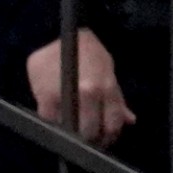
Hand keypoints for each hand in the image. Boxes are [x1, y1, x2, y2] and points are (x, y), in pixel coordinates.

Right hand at [26, 28, 136, 149]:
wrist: (62, 32)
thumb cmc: (89, 53)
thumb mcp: (108, 71)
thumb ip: (117, 99)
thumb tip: (129, 120)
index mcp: (106, 87)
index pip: (112, 124)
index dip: (109, 137)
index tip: (104, 139)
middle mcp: (88, 92)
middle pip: (90, 132)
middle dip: (90, 140)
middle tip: (87, 140)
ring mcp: (65, 94)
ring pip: (69, 130)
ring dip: (70, 135)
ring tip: (72, 132)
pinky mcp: (43, 96)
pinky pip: (50, 122)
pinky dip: (54, 125)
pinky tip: (57, 121)